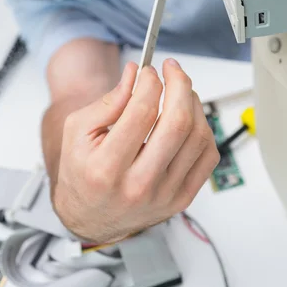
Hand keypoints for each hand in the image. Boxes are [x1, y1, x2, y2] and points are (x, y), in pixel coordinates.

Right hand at [53, 59, 218, 243]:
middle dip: (179, 85)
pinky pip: (208, 156)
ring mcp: (164, 195)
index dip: (150, 82)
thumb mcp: (78, 132)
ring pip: (198, 136)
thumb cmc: (83, 172)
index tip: (148, 71)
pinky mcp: (182, 198)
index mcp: (106, 168)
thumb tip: (135, 73)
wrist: (91, 217)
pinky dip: (204, 128)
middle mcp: (138, 186)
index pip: (142, 113)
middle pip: (177, 123)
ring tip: (180, 91)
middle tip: (172, 69)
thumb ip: (108, 101)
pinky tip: (190, 118)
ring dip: (193, 103)